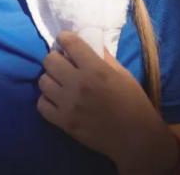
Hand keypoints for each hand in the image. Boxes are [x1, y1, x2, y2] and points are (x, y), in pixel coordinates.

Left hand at [36, 31, 178, 173]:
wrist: (137, 140)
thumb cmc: (134, 104)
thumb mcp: (123, 75)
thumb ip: (104, 57)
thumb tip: (87, 41)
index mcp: (96, 70)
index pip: (69, 43)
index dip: (65, 38)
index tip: (65, 41)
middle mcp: (79, 84)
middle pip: (49, 60)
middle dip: (55, 59)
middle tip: (63, 65)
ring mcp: (69, 104)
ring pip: (43, 81)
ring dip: (51, 80)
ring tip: (60, 84)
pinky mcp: (63, 122)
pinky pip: (41, 104)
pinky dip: (47, 101)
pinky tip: (58, 100)